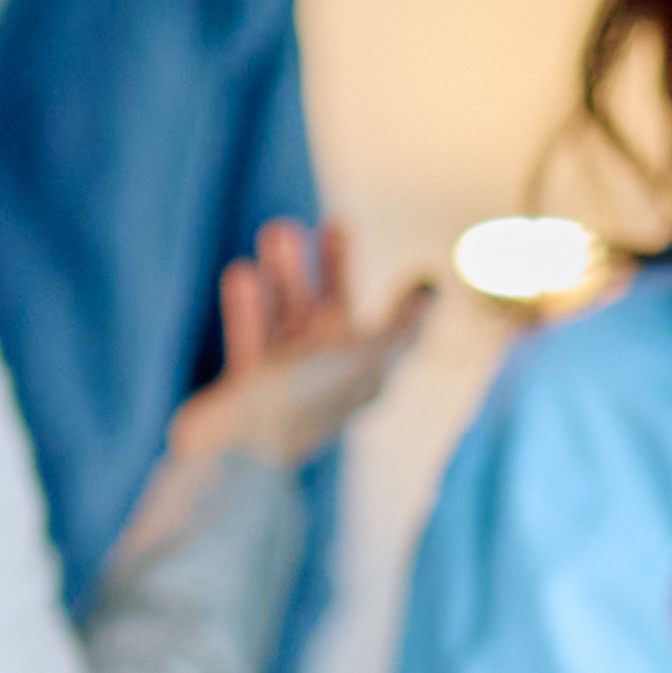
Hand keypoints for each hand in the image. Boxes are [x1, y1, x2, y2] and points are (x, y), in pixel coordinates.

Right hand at [161, 219, 428, 472]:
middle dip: (333, 270)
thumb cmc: (305, 400)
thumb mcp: (365, 357)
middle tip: (330, 222)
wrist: (236, 450)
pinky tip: (241, 273)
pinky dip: (249, 308)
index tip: (396, 261)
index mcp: (364, 378)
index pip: (388, 331)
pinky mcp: (247, 390)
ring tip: (275, 231)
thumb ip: (402, 323)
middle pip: (336, 318)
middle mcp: (328, 382)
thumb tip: (435, 286)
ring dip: (286, 278)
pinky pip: (252, 340)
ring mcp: (285, 386)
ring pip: (290, 322)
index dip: (392, 294)